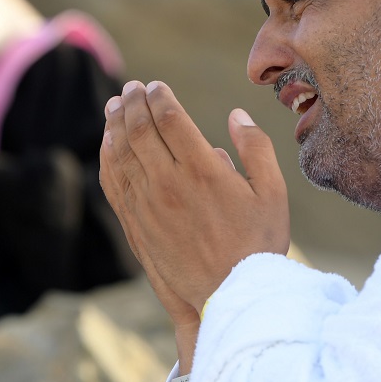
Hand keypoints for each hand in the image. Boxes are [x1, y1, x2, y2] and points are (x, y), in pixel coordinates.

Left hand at [99, 80, 289, 314]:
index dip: (160, 97)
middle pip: (140, 129)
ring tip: (114, 105)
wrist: (231, 295)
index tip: (156, 86)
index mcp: (203, 169)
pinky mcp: (136, 224)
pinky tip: (108, 144)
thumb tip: (237, 115)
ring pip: (121, 153)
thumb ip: (256, 148)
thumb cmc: (258, 244)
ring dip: (114, 124)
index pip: (171, 118)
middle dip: (133, 103)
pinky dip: (107, 157)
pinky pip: (114, 182)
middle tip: (131, 88)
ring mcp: (148, 204)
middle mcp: (169, 182)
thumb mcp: (273, 192)